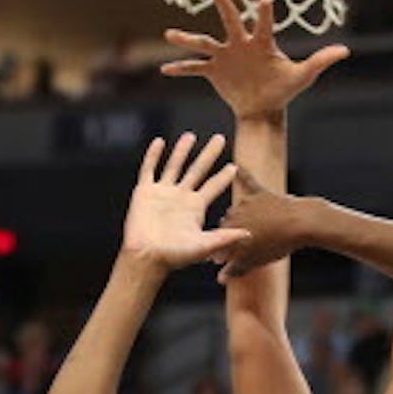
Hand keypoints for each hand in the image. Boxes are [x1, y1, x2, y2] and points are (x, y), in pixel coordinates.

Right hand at [121, 133, 249, 270]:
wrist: (146, 257)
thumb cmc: (174, 256)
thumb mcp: (203, 246)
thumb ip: (225, 237)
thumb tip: (248, 234)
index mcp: (195, 208)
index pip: (213, 187)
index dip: (223, 177)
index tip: (234, 167)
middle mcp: (180, 197)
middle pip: (197, 170)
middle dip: (209, 154)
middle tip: (220, 139)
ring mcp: (162, 193)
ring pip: (174, 166)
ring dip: (182, 151)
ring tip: (190, 136)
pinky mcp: (144, 192)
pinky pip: (149, 169)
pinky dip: (153, 156)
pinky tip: (159, 142)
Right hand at [161, 0, 349, 120]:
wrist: (264, 108)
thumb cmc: (284, 89)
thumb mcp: (302, 76)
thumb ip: (320, 61)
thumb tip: (345, 51)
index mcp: (262, 43)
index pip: (263, 24)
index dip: (264, 13)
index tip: (263, 0)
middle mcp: (241, 44)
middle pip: (230, 20)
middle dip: (223, 4)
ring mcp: (225, 56)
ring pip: (204, 43)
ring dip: (187, 38)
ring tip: (170, 33)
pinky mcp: (214, 71)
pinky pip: (194, 68)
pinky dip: (181, 68)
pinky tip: (165, 69)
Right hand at [214, 166, 314, 281]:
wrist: (300, 223)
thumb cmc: (276, 244)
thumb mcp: (254, 261)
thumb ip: (235, 269)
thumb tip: (220, 278)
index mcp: (228, 230)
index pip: (217, 243)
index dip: (220, 253)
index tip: (222, 260)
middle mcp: (233, 213)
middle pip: (227, 225)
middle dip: (230, 235)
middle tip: (240, 247)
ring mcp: (247, 202)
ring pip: (238, 210)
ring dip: (240, 218)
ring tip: (250, 230)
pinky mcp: (261, 193)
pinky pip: (249, 181)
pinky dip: (243, 174)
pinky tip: (238, 166)